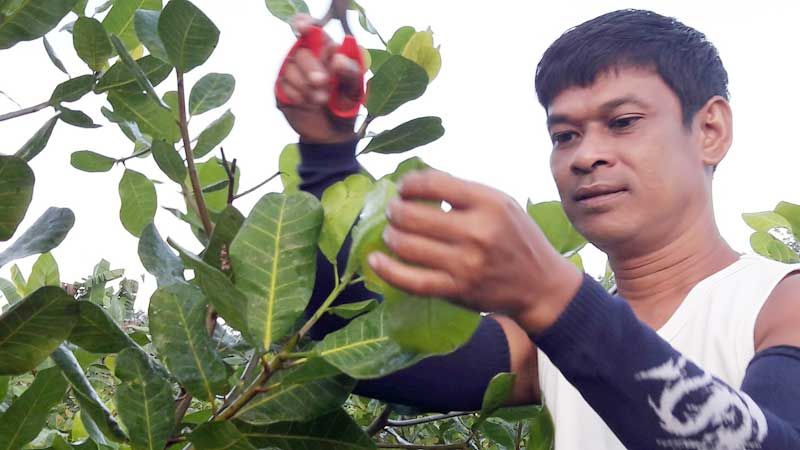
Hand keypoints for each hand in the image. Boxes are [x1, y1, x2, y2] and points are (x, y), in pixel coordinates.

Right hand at [276, 15, 365, 143]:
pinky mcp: (282, 89)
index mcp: (325, 50)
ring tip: (320, 100)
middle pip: (300, 51)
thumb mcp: (355, 89)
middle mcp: (307, 57)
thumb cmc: (346, 104)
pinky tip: (307, 104)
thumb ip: (350, 72)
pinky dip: (297, 96)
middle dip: (311, 67)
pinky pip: (283, 86)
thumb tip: (338, 59)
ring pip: (290, 69)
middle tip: (323, 83)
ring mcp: (292, 73)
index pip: (311, 28)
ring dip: (306, 86)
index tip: (305, 29)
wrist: (333, 134)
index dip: (305, 24)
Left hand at [367, 170, 583, 333]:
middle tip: (393, 211)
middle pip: (412, 215)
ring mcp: (465, 264)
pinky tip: (375, 260)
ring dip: (390, 236)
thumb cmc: (516, 238)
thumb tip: (416, 180)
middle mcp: (477, 231)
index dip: (408, 184)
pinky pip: (411, 280)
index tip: (403, 188)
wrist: (541, 286)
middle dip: (394, 210)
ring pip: (406, 245)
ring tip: (391, 233)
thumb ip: (462, 191)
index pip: (432, 184)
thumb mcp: (500, 203)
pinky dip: (387, 269)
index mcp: (488, 202)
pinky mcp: (456, 290)